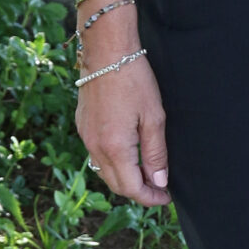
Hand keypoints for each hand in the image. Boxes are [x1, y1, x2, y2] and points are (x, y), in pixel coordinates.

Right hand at [76, 6, 169, 204]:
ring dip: (125, 178)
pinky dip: (113, 163)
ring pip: (104, 172)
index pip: (131, 188)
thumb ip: (155, 154)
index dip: (150, 198)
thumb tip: (159, 182)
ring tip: (146, 172)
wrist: (106, 51)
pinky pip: (96, 155)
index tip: (166, 198)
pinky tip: (129, 153)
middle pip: (116, 184)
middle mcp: (95, 147)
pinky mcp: (82, 126)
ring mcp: (85, 137)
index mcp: (115, 148)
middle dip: (138, 191)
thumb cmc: (134, 80)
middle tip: (159, 189)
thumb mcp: (154, 118)